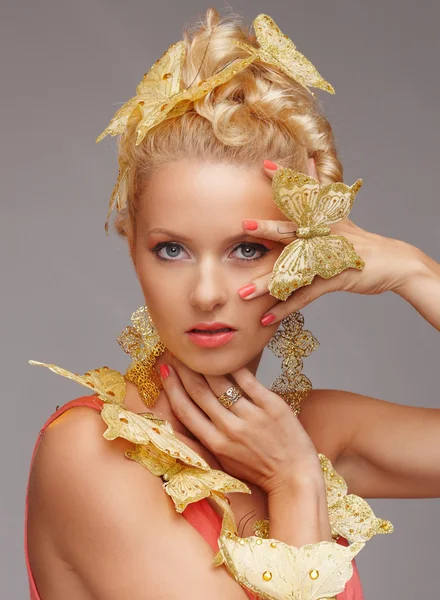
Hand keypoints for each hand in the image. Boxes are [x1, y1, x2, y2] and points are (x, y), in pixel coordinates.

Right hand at [158, 355, 322, 493]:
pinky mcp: (272, 405)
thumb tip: (188, 412)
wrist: (294, 477)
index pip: (185, 410)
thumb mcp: (225, 460)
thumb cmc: (259, 470)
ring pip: (220, 383)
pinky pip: (248, 380)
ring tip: (198, 352)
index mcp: (215, 444)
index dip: (171, 387)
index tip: (165, 370)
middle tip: (177, 352)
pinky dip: (234, 366)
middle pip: (199, 392)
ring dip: (205, 364)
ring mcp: (251, 416)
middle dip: (184, 369)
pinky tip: (226, 355)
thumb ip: (207, 438)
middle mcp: (230, 430)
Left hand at [239, 159, 421, 324]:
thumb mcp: (340, 213)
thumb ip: (319, 190)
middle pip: (294, 230)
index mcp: (323, 219)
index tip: (263, 165)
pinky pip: (305, 296)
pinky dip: (285, 308)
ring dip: (266, 284)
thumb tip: (311, 160)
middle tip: (244, 226)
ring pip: (293, 271)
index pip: (302, 195)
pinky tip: (267, 317)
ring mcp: (329, 258)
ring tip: (243, 293)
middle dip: (269, 229)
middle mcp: (324, 236)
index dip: (284, 179)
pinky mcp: (334, 279)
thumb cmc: (362, 241)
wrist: (395, 262)